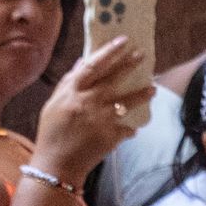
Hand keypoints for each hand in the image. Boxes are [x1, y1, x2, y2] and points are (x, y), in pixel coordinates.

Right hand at [31, 30, 148, 183]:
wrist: (57, 164)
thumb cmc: (52, 132)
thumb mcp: (54, 104)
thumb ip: (68, 83)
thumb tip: (83, 62)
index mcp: (72, 92)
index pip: (93, 65)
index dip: (109, 51)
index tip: (123, 41)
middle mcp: (87, 102)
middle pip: (113, 78)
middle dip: (129, 64)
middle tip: (142, 54)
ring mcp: (101, 119)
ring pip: (127, 102)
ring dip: (142, 94)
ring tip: (152, 88)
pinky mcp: (111, 136)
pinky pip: (127, 128)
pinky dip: (130, 128)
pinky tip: (134, 127)